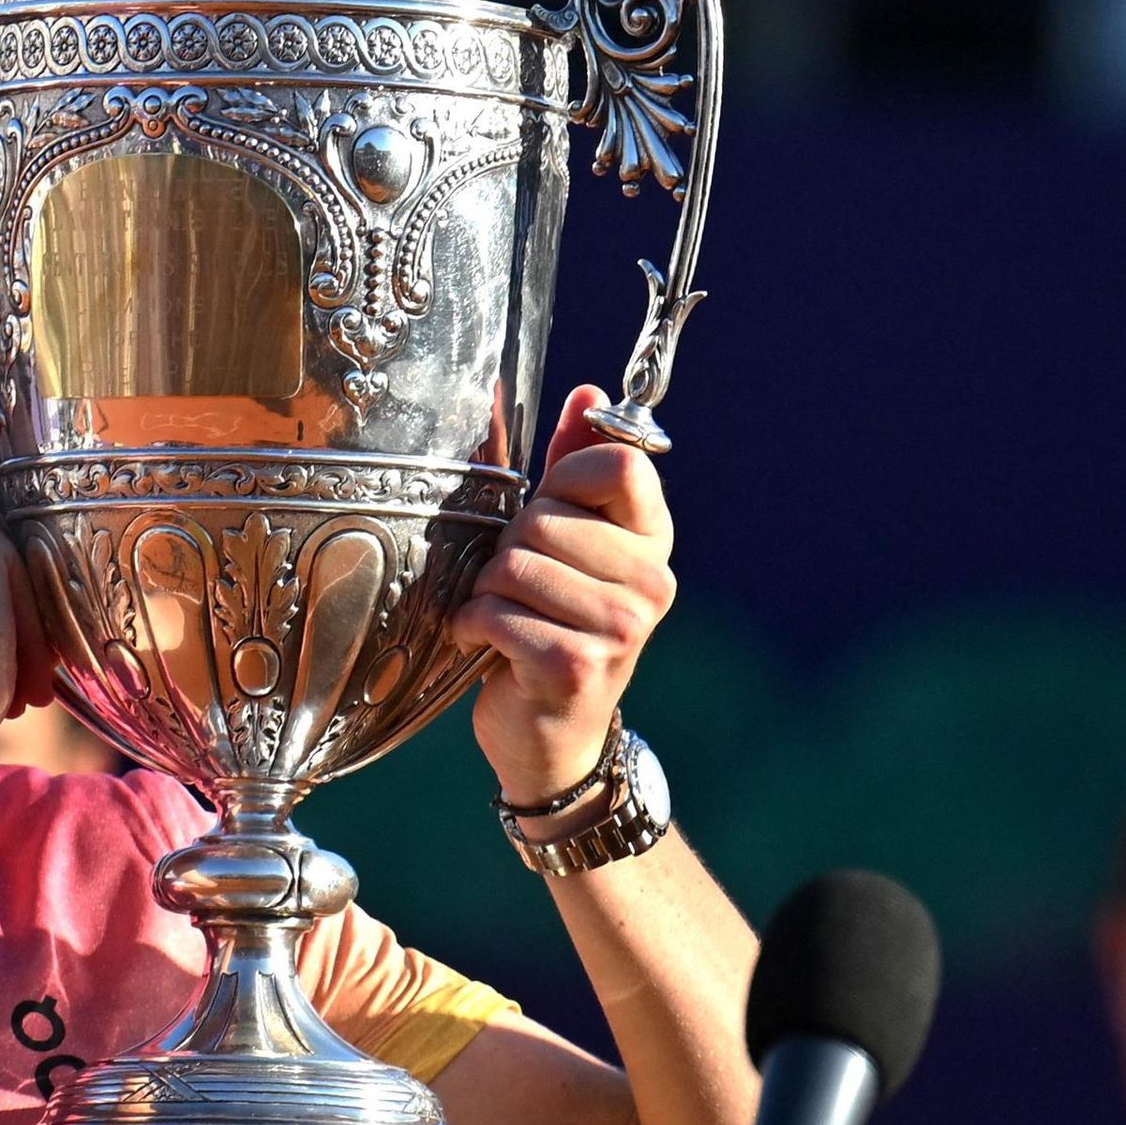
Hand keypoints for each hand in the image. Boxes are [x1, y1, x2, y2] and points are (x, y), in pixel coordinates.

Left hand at [449, 385, 676, 804]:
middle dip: (506, 550)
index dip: (561, 479)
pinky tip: (488, 647)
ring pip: (514, 566)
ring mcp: (622, 627)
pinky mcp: (578, 666)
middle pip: (545, 517)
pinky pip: (496, 614)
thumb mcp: (564, 542)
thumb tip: (589, 392)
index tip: (547, 514)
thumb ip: (573, 467)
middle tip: (516, 588)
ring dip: (485, 593)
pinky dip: (473, 628)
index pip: (617, 463)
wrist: (551, 733)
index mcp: (652, 541)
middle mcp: (652, 582)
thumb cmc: (550, 624)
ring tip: (502, 617)